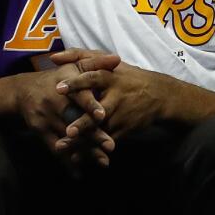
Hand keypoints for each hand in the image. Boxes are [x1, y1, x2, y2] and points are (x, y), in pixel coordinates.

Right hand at [15, 51, 117, 164]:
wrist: (21, 91)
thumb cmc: (54, 79)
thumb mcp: (72, 67)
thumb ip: (95, 64)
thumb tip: (117, 59)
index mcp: (63, 85)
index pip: (77, 95)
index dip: (89, 105)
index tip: (102, 115)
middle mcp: (53, 102)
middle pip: (75, 120)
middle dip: (93, 135)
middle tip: (111, 147)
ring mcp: (45, 119)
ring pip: (67, 137)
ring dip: (85, 151)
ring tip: (103, 162)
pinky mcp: (40, 132)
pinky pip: (54, 149)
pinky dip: (67, 162)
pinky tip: (79, 173)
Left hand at [53, 52, 172, 140]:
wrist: (160, 96)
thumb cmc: (125, 76)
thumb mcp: (106, 62)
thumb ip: (78, 56)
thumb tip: (54, 57)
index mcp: (110, 78)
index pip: (92, 79)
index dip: (76, 83)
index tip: (58, 88)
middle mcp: (116, 97)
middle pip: (98, 111)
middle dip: (83, 123)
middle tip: (68, 131)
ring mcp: (121, 115)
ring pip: (100, 130)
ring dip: (82, 141)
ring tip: (64, 148)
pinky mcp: (124, 129)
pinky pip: (106, 140)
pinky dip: (91, 150)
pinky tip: (75, 158)